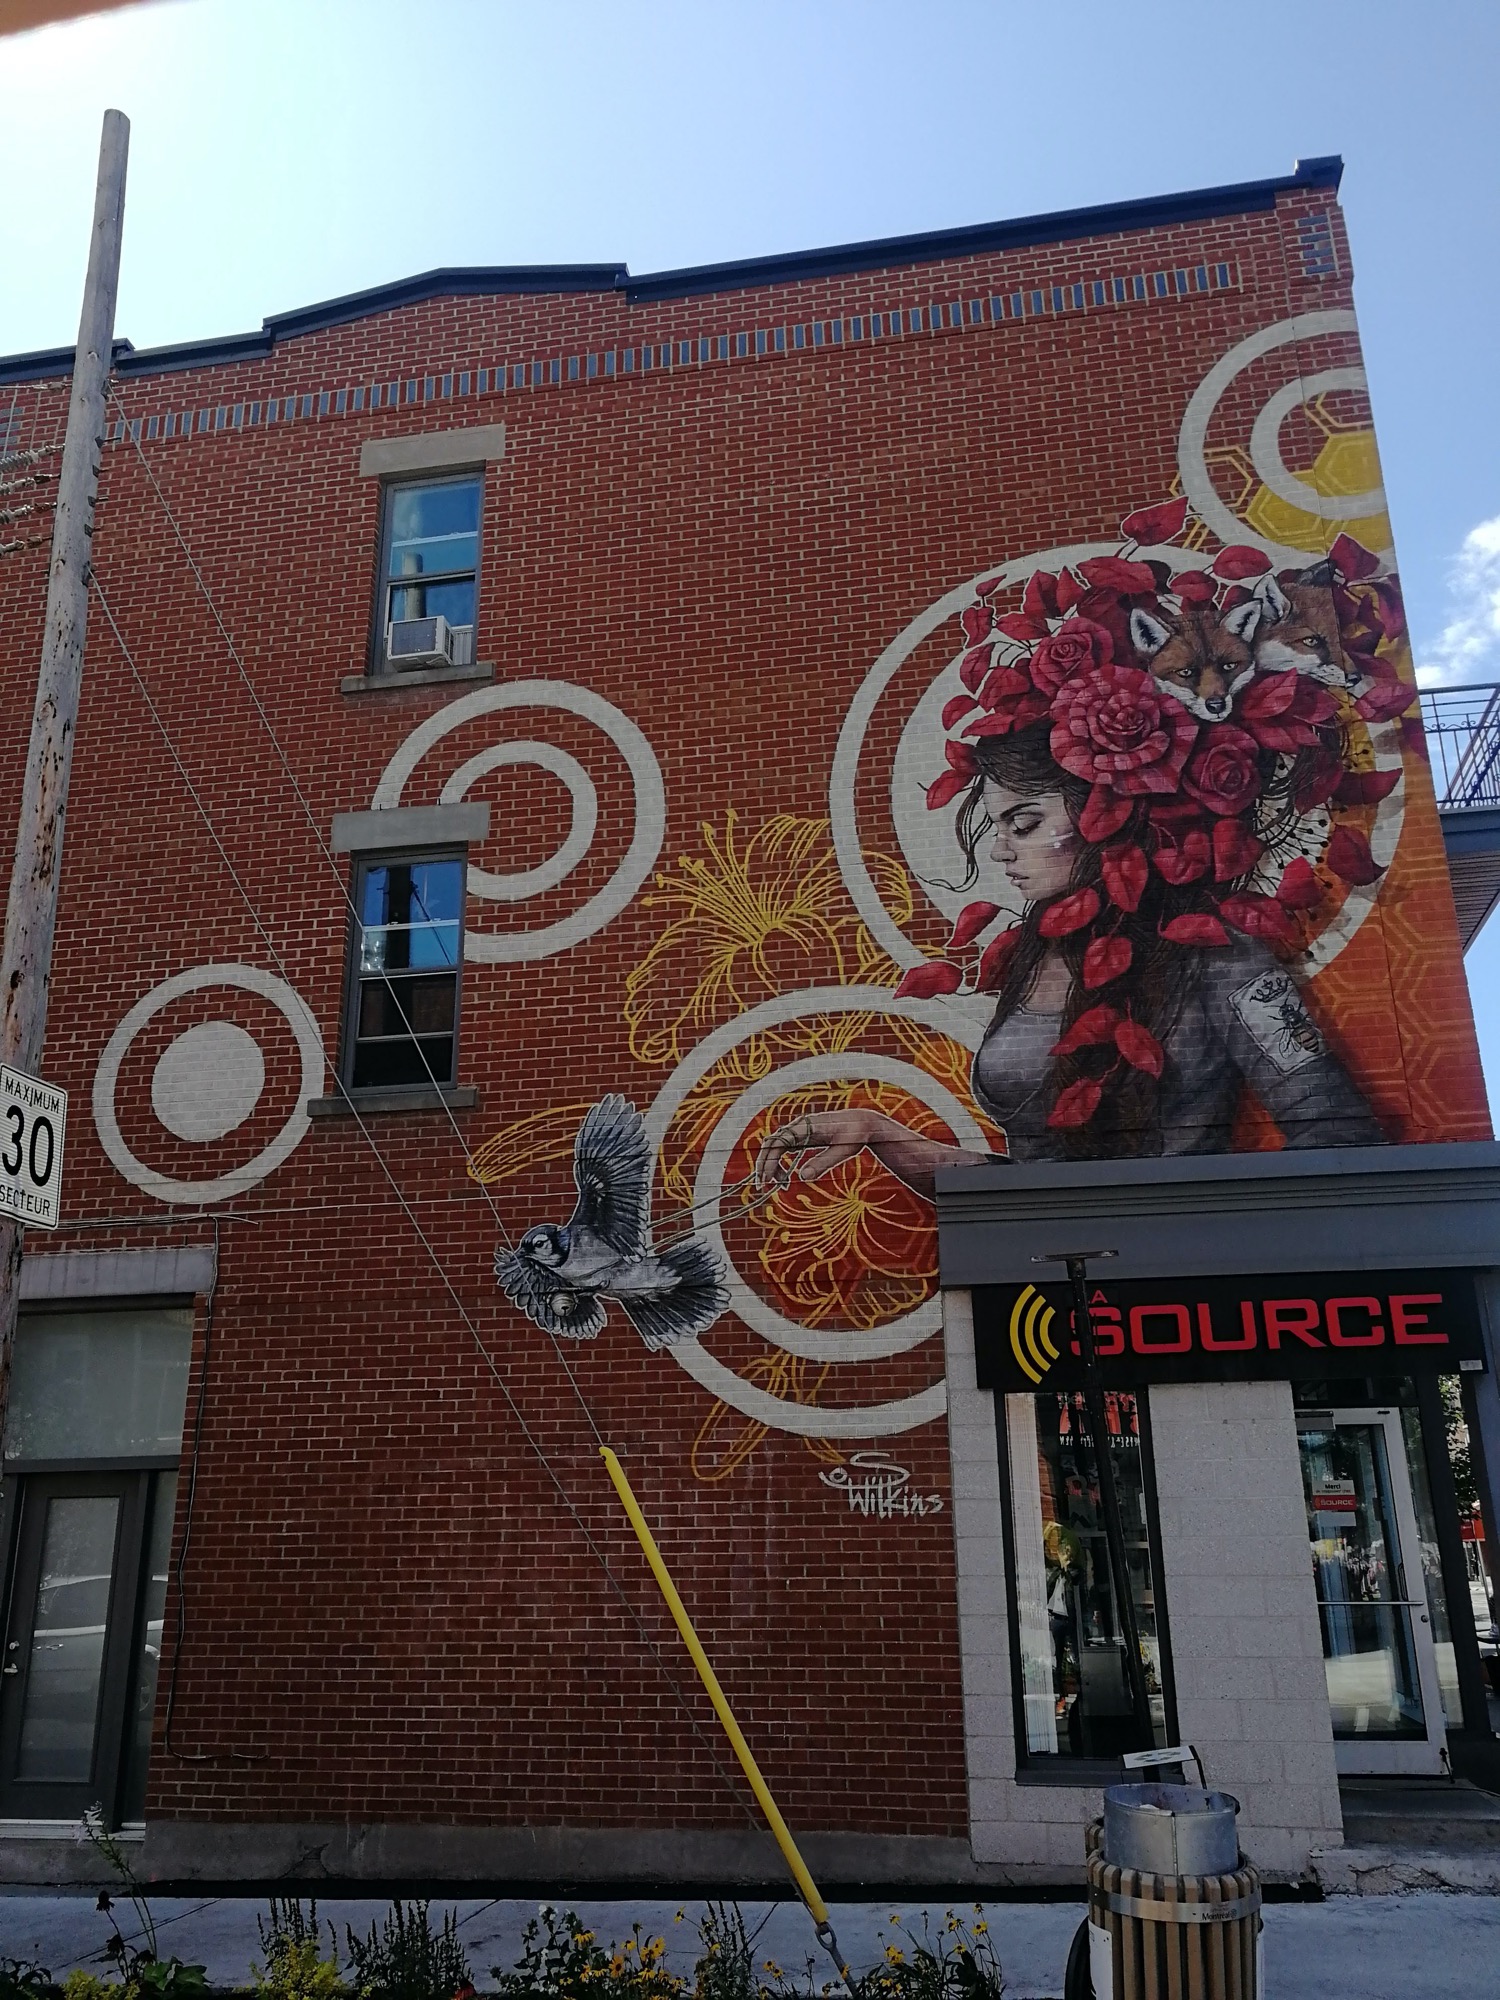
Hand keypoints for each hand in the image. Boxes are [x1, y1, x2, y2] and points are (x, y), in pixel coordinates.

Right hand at [754, 1109, 891, 1186]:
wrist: (863, 1122)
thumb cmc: (856, 1134)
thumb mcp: (844, 1150)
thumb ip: (824, 1162)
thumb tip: (802, 1177)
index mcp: (806, 1126)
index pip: (777, 1142)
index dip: (769, 1161)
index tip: (767, 1180)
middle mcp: (798, 1126)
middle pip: (770, 1144)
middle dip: (764, 1164)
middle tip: (763, 1187)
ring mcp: (798, 1131)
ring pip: (774, 1147)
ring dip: (771, 1165)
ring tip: (781, 1186)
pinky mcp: (801, 1137)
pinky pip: (782, 1149)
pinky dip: (779, 1163)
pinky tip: (785, 1177)